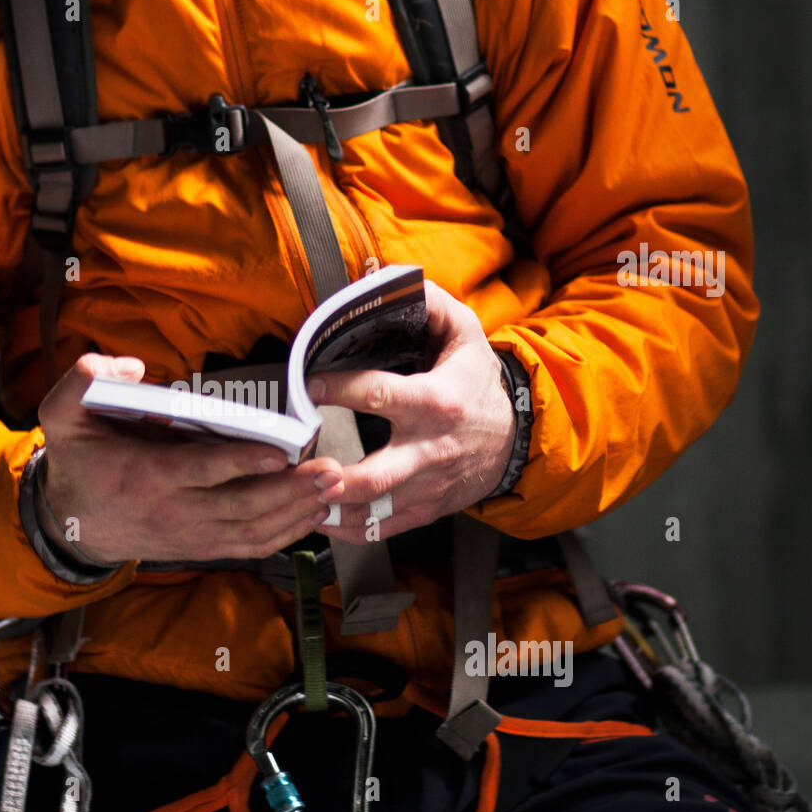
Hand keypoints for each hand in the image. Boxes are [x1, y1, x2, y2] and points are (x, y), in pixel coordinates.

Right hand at [36, 353, 340, 563]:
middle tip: (330, 470)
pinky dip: (286, 534)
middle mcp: (174, 510)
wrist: (69, 524)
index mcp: (145, 475)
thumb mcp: (62, 415)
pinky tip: (313, 515)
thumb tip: (134, 367)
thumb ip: (84, 381)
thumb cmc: (77, 461)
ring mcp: (191, 534)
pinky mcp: (201, 547)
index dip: (242, 462)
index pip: (201, 469)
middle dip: (289, 490)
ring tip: (333, 489)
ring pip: (252, 530)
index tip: (280, 452)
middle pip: (240, 505)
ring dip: (297, 512)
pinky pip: (249, 547)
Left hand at [310, 280, 515, 544]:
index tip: (307, 384)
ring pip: (373, 510)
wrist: (516, 440)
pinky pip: (379, 530)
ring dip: (330, 508)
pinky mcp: (423, 511)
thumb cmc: (478, 383)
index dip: (340, 389)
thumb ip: (428, 306)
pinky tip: (314, 516)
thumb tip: (385, 280)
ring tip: (295, 497)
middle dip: (334, 477)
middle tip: (298, 469)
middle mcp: (429, 451)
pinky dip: (344, 528)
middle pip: (376, 475)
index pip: (381, 395)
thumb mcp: (465, 335)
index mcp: (436, 402)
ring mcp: (426, 487)